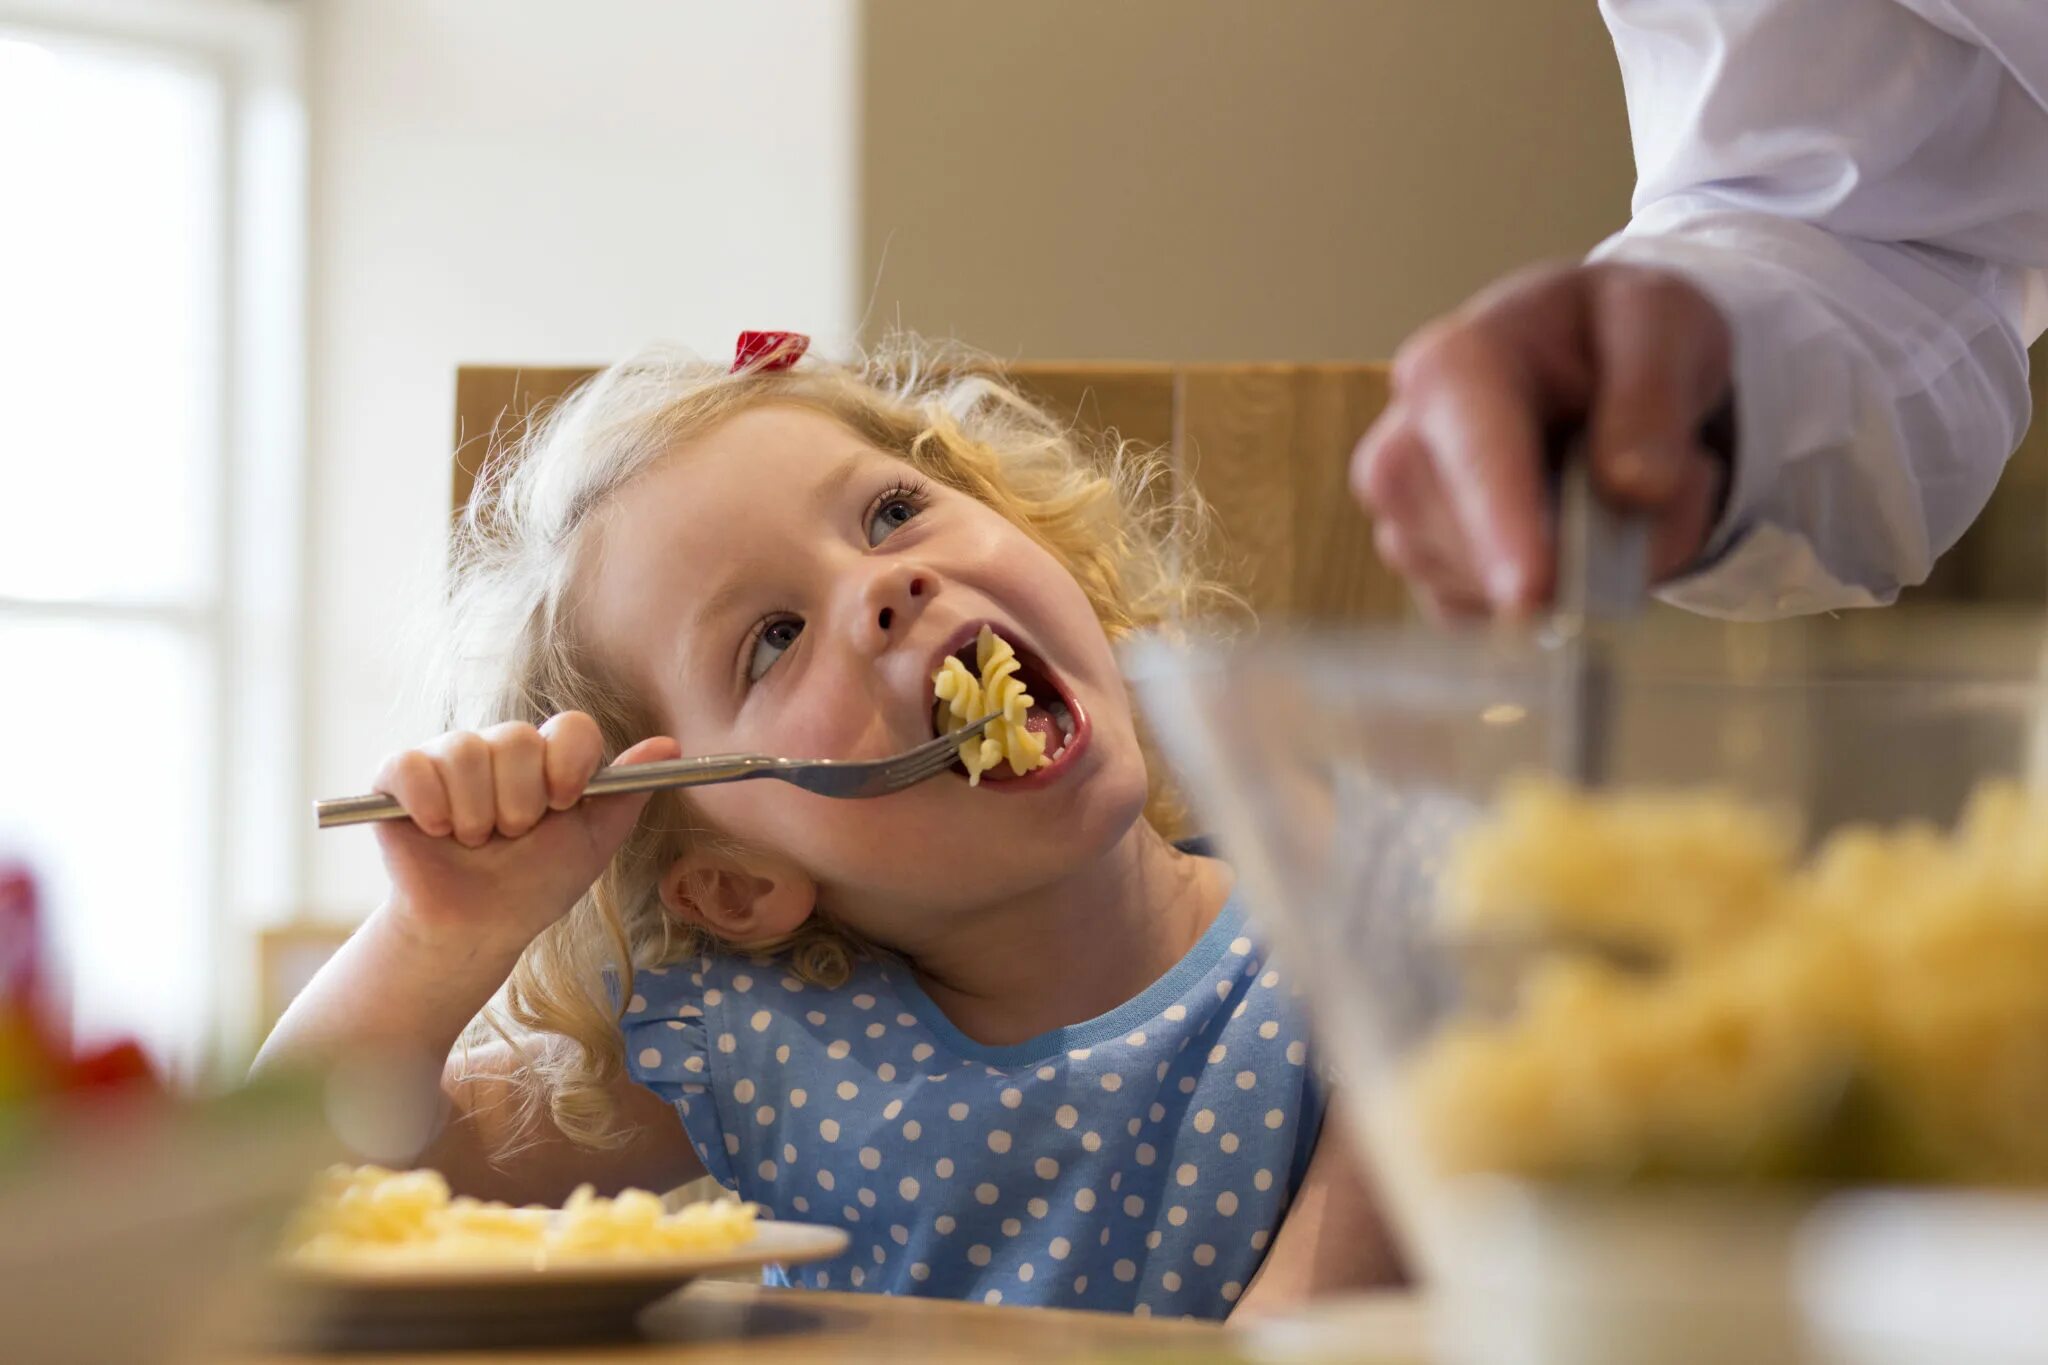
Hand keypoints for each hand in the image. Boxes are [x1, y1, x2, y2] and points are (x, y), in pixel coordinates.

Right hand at [369, 712, 680, 955]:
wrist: (476, 928)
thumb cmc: (536, 886)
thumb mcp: (592, 843)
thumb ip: (626, 792)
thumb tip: (671, 744)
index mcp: (549, 759)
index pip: (571, 726)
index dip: (569, 763)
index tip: (564, 803)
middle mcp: (500, 749)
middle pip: (517, 738)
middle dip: (520, 803)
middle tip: (511, 836)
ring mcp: (448, 758)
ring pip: (465, 752)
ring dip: (475, 815)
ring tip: (474, 842)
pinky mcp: (398, 776)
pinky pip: (411, 766)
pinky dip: (428, 805)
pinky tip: (437, 831)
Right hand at [1352, 261, 1733, 618]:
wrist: (1584, 359)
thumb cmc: (1613, 334)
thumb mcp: (1661, 323)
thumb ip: (1653, 395)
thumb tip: (1635, 488)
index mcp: (1453, 364)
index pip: (1473, 456)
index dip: (1503, 525)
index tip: (1532, 593)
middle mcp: (1403, 443)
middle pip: (1473, 541)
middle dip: (1575, 548)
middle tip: (1681, 480)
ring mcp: (1403, 514)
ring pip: (1485, 590)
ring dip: (1579, 568)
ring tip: (1626, 489)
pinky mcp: (1424, 566)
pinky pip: (1492, 619)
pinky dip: (1555, 596)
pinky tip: (1576, 530)